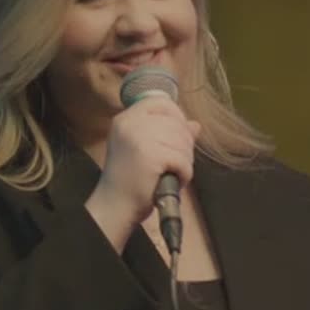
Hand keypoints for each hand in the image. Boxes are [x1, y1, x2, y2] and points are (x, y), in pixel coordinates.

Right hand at [84, 97, 199, 249]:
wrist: (114, 207)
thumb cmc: (129, 180)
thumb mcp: (144, 149)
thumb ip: (167, 133)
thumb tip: (195, 125)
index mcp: (126, 118)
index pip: (161, 102)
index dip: (177, 117)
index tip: (178, 136)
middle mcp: (130, 123)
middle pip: (176, 123)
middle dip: (185, 144)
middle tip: (177, 162)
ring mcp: (139, 137)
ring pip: (182, 141)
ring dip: (186, 160)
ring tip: (175, 172)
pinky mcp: (150, 155)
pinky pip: (182, 159)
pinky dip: (185, 173)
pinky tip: (176, 180)